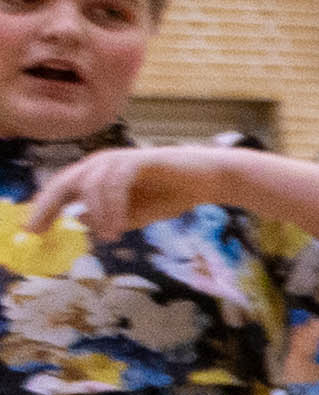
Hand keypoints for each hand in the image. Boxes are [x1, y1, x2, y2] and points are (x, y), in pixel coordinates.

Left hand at [21, 142, 245, 244]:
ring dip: (97, 214)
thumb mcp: (136, 214)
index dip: (45, 207)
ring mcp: (120, 158)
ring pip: (91, 185)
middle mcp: (104, 162)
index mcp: (101, 173)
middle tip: (37, 230)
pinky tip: (118, 227)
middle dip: (48, 206)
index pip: (64, 188)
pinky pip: (114, 184)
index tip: (32, 230)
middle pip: (66, 181)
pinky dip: (112, 208)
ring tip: (110, 235)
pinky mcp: (138, 160)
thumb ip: (109, 217)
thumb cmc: (174, 193)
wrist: (210, 180)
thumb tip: (79, 218)